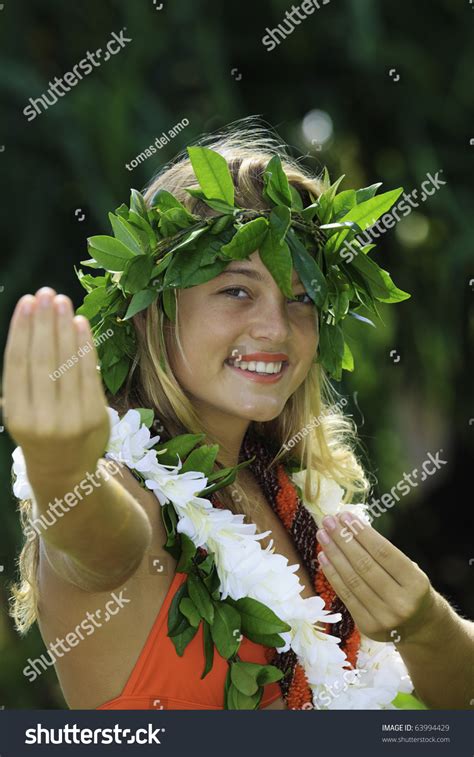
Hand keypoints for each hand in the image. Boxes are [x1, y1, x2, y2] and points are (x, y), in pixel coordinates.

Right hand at [3, 287, 110, 482]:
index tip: (26, 302)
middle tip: (46, 292)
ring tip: (62, 301)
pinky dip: (85, 347)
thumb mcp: (21, 412)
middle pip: (43, 360)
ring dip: (65, 328)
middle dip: (44, 322)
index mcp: (17, 417)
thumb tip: (38, 324)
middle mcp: (43, 419)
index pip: (18, 365)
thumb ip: (25, 379)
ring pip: (67, 364)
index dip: (22, 330)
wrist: (66, 473)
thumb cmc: (39, 432)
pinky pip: (89, 374)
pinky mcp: (96, 417)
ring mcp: (71, 419)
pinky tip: (80, 324)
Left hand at [316, 512, 435, 644]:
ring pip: (352, 580)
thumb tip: (348, 526)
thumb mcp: (410, 569)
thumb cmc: (410, 588)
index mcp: (417, 584)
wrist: (420, 626)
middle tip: (328, 521)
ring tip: (322, 535)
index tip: (345, 516)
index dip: (362, 533)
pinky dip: (332, 574)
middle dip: (343, 540)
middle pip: (365, 565)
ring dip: (334, 554)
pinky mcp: (368, 627)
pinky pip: (345, 595)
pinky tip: (324, 557)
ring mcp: (384, 618)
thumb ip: (383, 553)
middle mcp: (401, 603)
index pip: (384, 552)